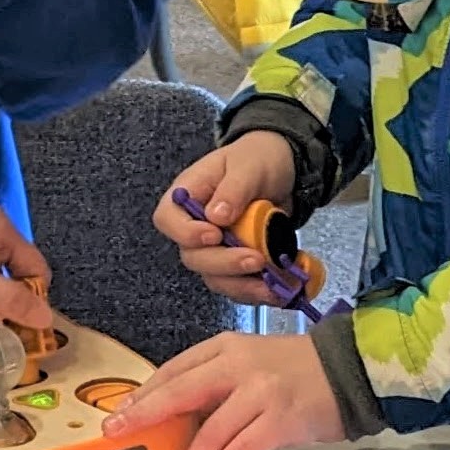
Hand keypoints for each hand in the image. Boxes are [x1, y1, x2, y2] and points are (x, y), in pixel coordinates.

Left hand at [101, 332, 345, 449]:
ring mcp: (260, 391)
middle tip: (120, 435)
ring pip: (213, 429)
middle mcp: (238, 365)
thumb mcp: (247, 364)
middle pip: (181, 392)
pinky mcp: (282, 418)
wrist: (348, 370)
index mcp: (223, 348)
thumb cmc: (292, 371)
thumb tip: (172, 420)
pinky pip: (244, 447)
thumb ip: (214, 384)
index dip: (144, 394)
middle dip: (146, 415)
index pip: (174, 370)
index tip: (119, 415)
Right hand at [152, 132, 297, 304]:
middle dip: (224, 264)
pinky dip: (257, 290)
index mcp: (188, 195)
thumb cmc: (257, 159)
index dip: (185, 233)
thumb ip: (233, 189)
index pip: (167, 219)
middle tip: (256, 259)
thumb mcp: (248, 165)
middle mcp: (195, 226)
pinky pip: (238, 285)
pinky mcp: (236, 262)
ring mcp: (215, 247)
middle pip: (193, 256)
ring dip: (243, 285)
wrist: (282, 170)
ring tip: (274, 283)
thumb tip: (216, 216)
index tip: (214, 235)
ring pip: (215, 277)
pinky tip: (278, 288)